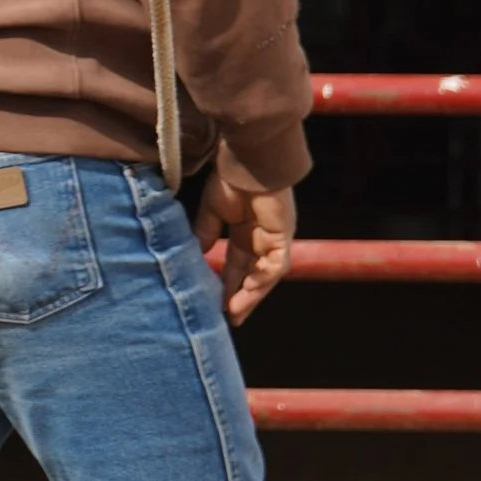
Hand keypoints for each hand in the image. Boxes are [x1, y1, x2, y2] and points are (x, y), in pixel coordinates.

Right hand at [194, 156, 295, 324]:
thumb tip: (197, 255)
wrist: (247, 161)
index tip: (214, 303)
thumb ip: (206, 233)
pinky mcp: (283, 237)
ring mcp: (274, 239)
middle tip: (227, 318)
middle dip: (240, 297)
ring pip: (264, 276)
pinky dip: (260, 281)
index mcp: (245, 230)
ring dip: (250, 295)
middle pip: (251, 274)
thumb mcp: (211, 211)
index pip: (236, 263)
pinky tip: (246, 294)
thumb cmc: (229, 179)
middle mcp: (261, 238)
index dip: (227, 283)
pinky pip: (274, 266)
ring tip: (233, 314)